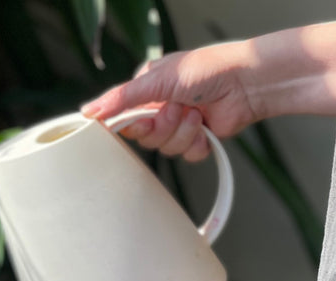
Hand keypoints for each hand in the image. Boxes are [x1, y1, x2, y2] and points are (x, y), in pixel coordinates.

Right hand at [81, 42, 257, 161]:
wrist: (247, 83)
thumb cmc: (206, 70)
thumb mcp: (156, 80)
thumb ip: (120, 98)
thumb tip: (88, 111)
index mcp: (146, 91)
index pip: (123, 119)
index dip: (133, 125)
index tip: (141, 120)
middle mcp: (160, 108)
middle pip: (145, 138)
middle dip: (163, 126)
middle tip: (177, 108)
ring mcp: (179, 125)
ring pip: (165, 148)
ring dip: (182, 132)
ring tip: (196, 112)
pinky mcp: (197, 139)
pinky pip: (186, 155)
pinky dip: (197, 143)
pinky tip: (205, 126)